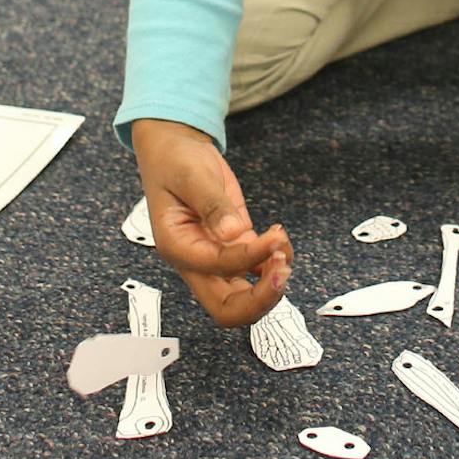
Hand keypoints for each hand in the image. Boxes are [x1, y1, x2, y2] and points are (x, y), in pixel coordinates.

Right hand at [132, 118, 291, 326]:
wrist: (175, 149)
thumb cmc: (174, 161)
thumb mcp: (191, 175)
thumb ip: (212, 204)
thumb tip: (233, 233)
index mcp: (177, 247)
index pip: (217, 267)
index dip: (250, 257)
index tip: (274, 236)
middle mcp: (196, 261)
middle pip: (227, 309)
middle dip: (260, 299)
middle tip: (283, 269)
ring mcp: (217, 257)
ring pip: (244, 298)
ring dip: (271, 284)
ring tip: (282, 247)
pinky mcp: (234, 246)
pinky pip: (257, 272)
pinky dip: (274, 263)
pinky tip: (279, 239)